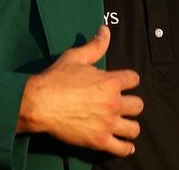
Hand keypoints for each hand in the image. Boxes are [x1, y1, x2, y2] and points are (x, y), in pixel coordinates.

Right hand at [17, 26, 142, 156]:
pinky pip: (122, 147)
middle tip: (120, 105)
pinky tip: (124, 143)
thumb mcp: (75, 57)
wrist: (39, 103)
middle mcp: (114, 103)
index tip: (122, 84)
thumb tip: (105, 30)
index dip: (128, 80)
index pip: (134, 79)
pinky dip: (125, 147)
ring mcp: (108, 123)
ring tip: (122, 124)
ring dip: (129, 125)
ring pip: (134, 128)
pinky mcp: (99, 140)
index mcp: (110, 82)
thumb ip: (95, 46)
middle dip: (131, 103)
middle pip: (138, 105)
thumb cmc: (56, 79)